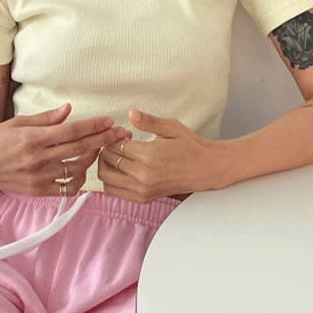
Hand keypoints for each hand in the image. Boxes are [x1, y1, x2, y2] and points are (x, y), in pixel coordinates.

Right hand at [0, 104, 128, 195]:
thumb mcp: (17, 123)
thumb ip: (45, 119)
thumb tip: (69, 110)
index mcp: (32, 138)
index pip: (71, 131)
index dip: (93, 126)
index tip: (109, 122)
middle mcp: (36, 159)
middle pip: (79, 149)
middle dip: (104, 140)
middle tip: (121, 134)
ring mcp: (38, 178)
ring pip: (77, 169)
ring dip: (93, 158)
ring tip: (101, 148)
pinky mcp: (38, 191)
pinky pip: (66, 188)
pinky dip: (80, 180)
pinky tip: (84, 170)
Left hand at [97, 109, 218, 202]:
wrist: (205, 169)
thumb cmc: (189, 146)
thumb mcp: (171, 127)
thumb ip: (148, 121)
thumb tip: (131, 113)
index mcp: (149, 156)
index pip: (116, 146)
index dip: (115, 137)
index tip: (124, 133)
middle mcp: (143, 176)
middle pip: (108, 161)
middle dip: (108, 149)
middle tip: (120, 143)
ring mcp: (143, 190)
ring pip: (106, 179)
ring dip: (107, 165)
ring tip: (118, 156)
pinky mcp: (143, 198)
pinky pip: (115, 191)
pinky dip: (112, 179)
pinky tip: (122, 168)